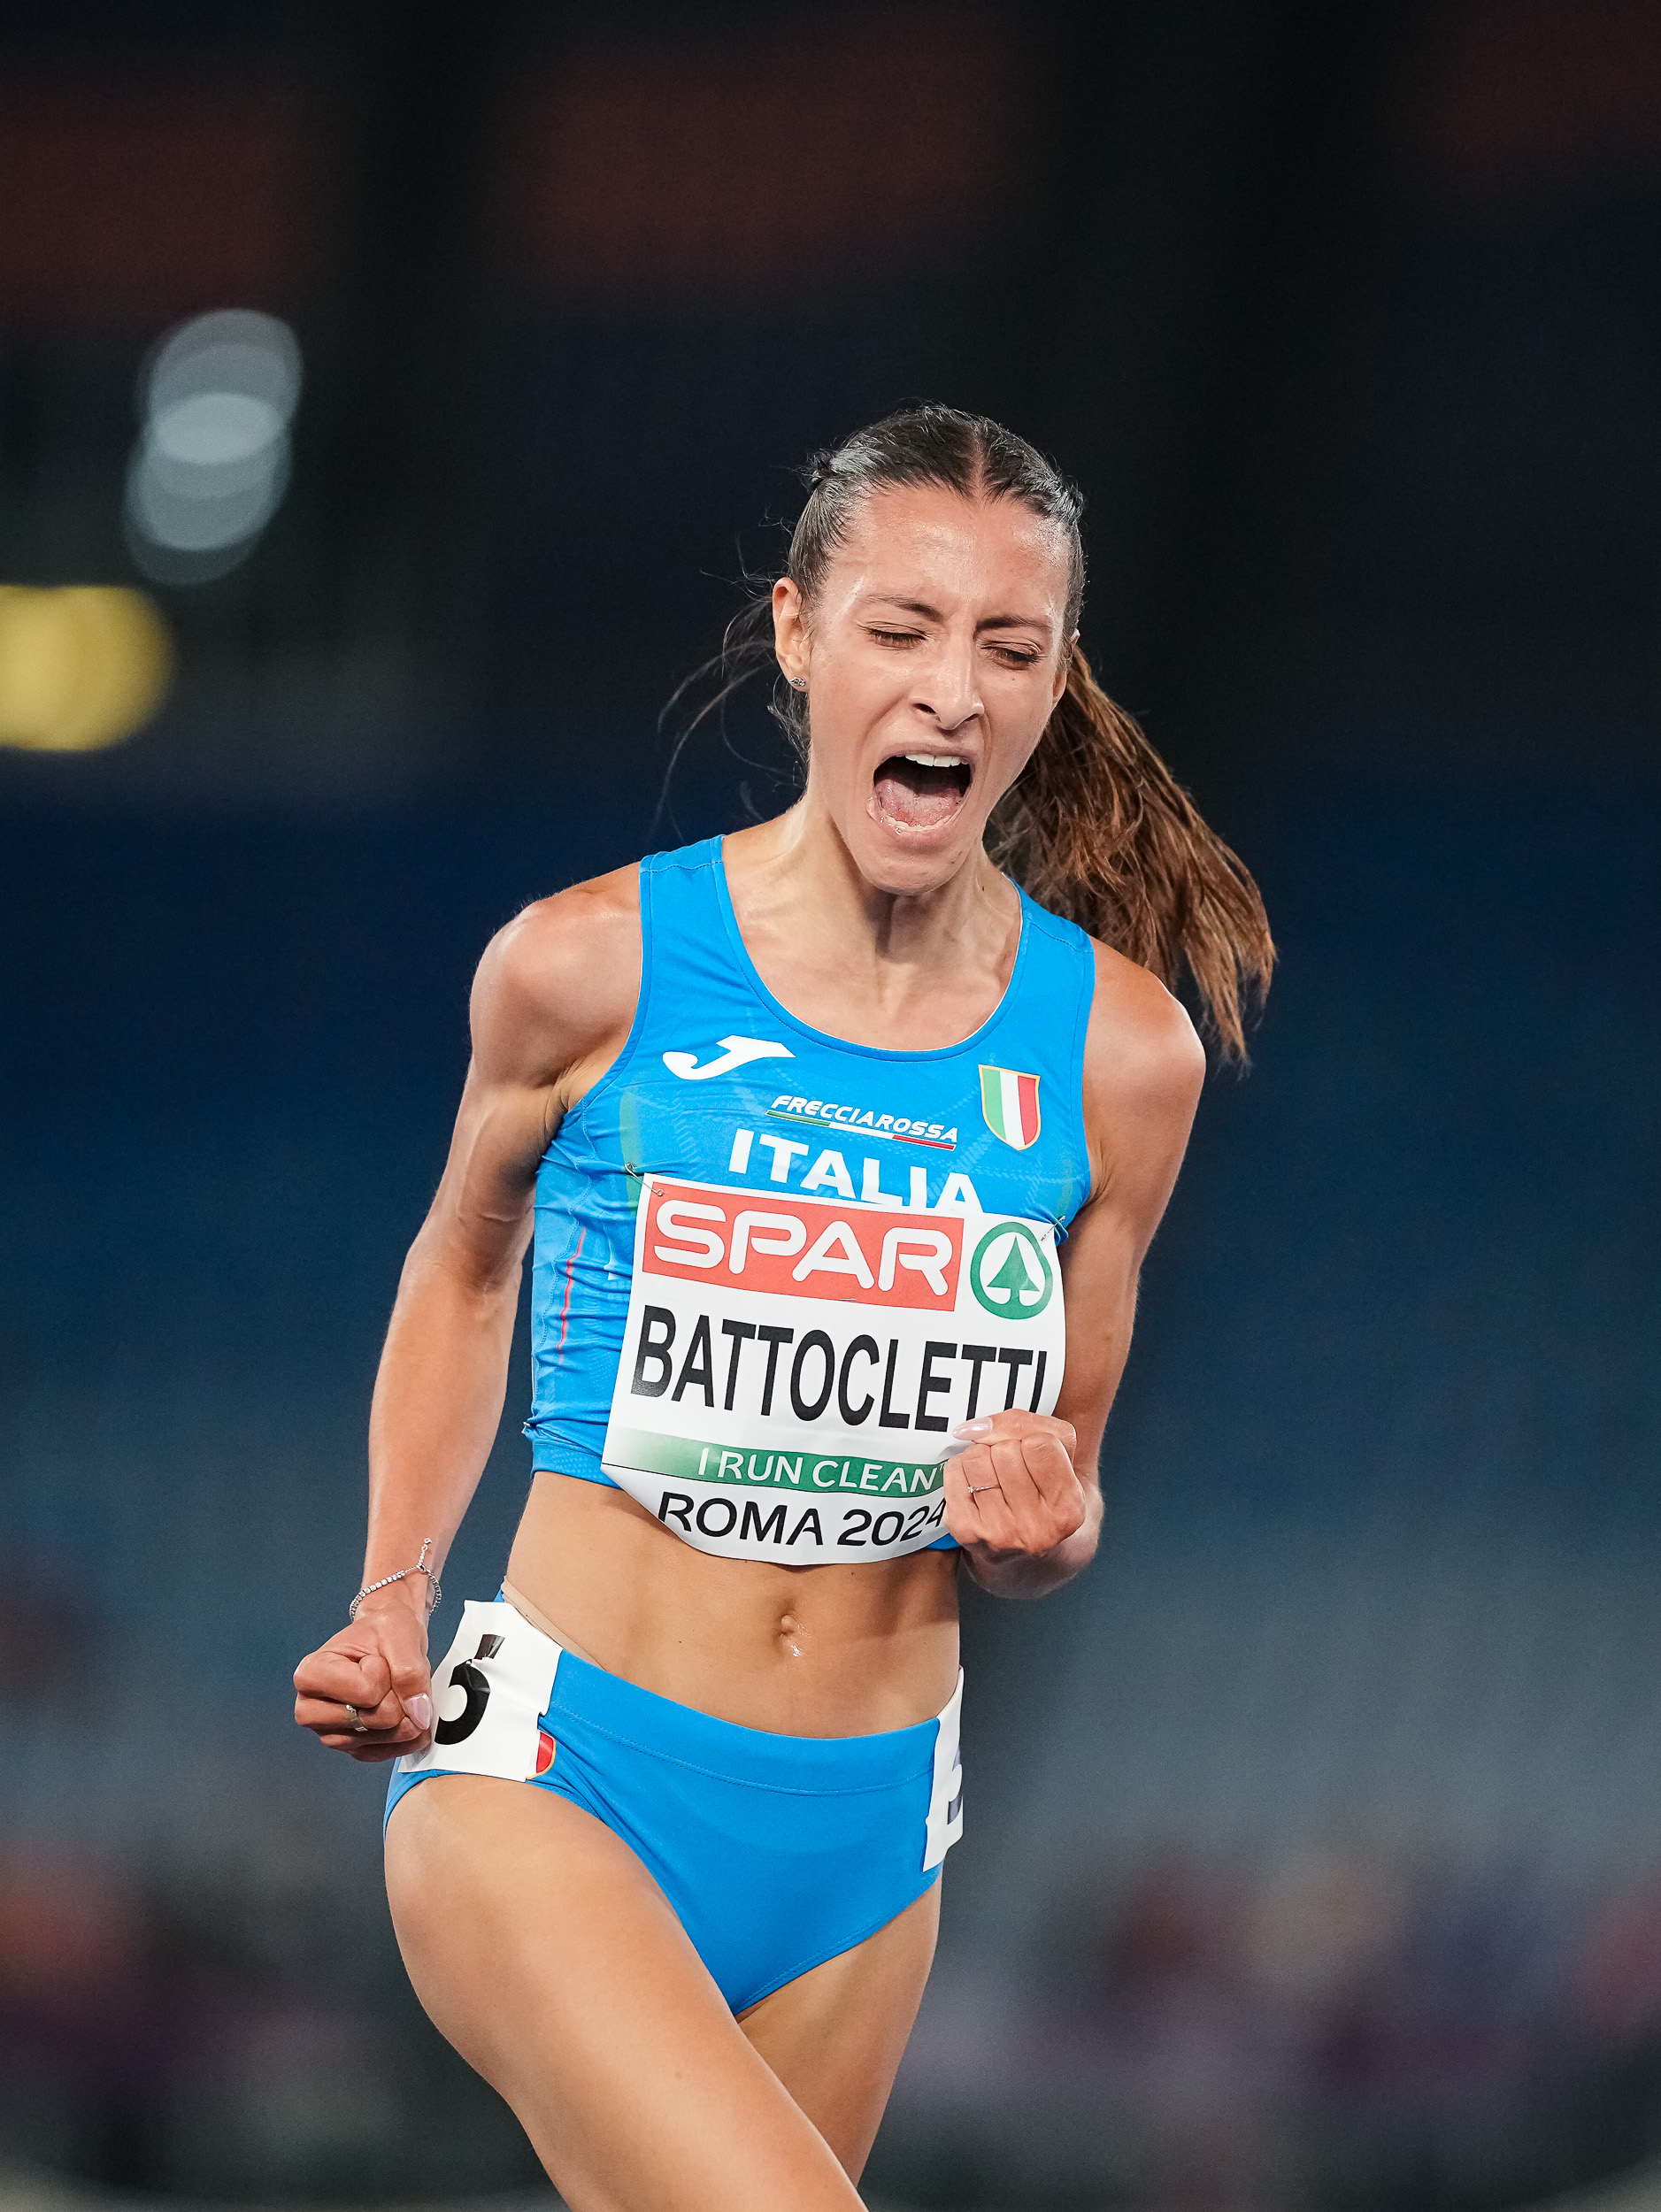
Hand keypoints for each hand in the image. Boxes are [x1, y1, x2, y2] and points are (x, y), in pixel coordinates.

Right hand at [293, 1590, 434, 1763]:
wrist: (388, 1639)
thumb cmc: (384, 1631)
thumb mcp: (400, 1633)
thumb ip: (410, 1672)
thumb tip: (417, 1714)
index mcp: (311, 1674)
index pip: (366, 1691)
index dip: (384, 1672)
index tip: (375, 1658)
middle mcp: (311, 1709)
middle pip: (376, 1719)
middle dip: (398, 1696)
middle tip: (388, 1676)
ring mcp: (331, 1733)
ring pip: (386, 1737)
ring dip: (406, 1715)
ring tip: (395, 1690)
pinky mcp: (351, 1747)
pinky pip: (388, 1752)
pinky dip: (408, 1735)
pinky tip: (410, 1714)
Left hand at [943, 1410, 1085, 1563]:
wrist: (1029, 1551)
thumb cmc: (1046, 1492)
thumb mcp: (1061, 1454)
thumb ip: (1027, 1425)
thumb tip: (977, 1427)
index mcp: (1068, 1509)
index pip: (1040, 1444)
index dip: (1033, 1440)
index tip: (1035, 1457)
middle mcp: (1036, 1528)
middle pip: (1005, 1451)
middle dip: (1006, 1449)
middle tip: (1015, 1472)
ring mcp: (998, 1533)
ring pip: (976, 1458)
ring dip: (982, 1456)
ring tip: (996, 1478)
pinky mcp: (966, 1531)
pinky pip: (954, 1472)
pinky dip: (962, 1470)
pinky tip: (977, 1487)